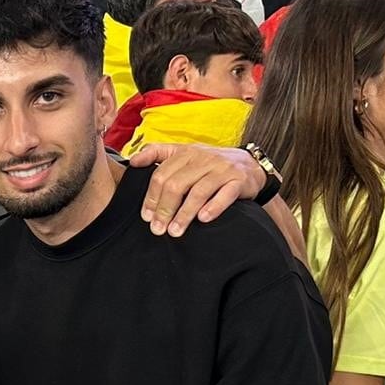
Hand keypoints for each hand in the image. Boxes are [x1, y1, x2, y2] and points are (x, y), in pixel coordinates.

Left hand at [128, 143, 264, 236]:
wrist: (251, 165)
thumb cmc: (211, 164)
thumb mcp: (185, 153)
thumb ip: (158, 153)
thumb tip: (133, 161)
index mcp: (186, 152)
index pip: (161, 173)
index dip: (151, 196)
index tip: (146, 216)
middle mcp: (203, 158)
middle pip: (176, 184)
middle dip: (164, 209)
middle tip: (158, 229)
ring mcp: (222, 169)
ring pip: (198, 192)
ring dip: (184, 214)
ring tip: (174, 231)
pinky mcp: (239, 180)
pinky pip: (225, 195)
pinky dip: (213, 208)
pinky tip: (202, 220)